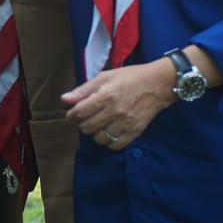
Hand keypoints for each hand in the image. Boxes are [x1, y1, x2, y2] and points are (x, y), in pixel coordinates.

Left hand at [61, 60, 176, 148]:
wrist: (158, 84)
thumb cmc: (129, 77)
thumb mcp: (105, 77)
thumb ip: (84, 89)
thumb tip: (64, 99)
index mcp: (106, 95)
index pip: (81, 112)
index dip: (71, 115)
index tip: (71, 115)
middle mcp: (115, 111)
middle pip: (88, 127)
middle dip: (82, 124)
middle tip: (85, 119)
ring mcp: (126, 123)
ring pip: (100, 138)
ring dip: (94, 134)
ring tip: (97, 126)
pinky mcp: (136, 132)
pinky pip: (116, 146)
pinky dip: (108, 142)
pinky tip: (108, 133)